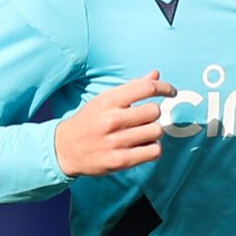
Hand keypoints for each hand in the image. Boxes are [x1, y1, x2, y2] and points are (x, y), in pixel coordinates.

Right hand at [53, 72, 174, 177]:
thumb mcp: (105, 100)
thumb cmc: (89, 122)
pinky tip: (143, 146)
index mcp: (109, 100)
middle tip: (144, 119)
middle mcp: (112, 119)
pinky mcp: (120, 161)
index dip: (165, 88)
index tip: (171, 92)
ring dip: (153, 132)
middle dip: (153, 114)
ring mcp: (116, 141)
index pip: (147, 88)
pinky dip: (153, 148)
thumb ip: (131, 88)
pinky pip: (153, 151)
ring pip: (156, 131)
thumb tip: (155, 74)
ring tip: (141, 134)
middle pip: (155, 111)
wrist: (64, 149)